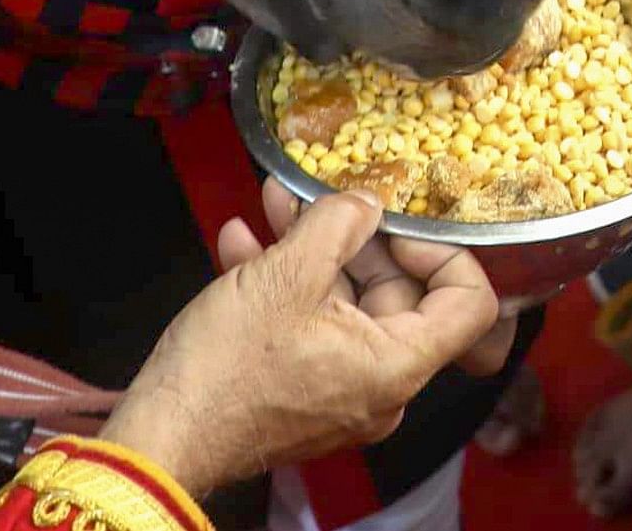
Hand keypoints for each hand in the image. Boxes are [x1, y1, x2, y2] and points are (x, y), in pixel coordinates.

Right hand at [102, 192, 503, 495]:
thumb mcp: (286, 274)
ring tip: (274, 206)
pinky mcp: (301, 396)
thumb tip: (367, 203)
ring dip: (310, 252)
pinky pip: (311, 331)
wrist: (160, 434)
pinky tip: (245, 245)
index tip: (397, 224)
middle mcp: (381, 390)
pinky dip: (285, 288)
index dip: (443, 251)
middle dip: (355, 238)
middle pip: (398, 297)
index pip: (470, 305)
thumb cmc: (225, 367)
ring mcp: (341, 396)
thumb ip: (339, 225)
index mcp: (396, 366)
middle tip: (323, 197)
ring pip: (344, 307)